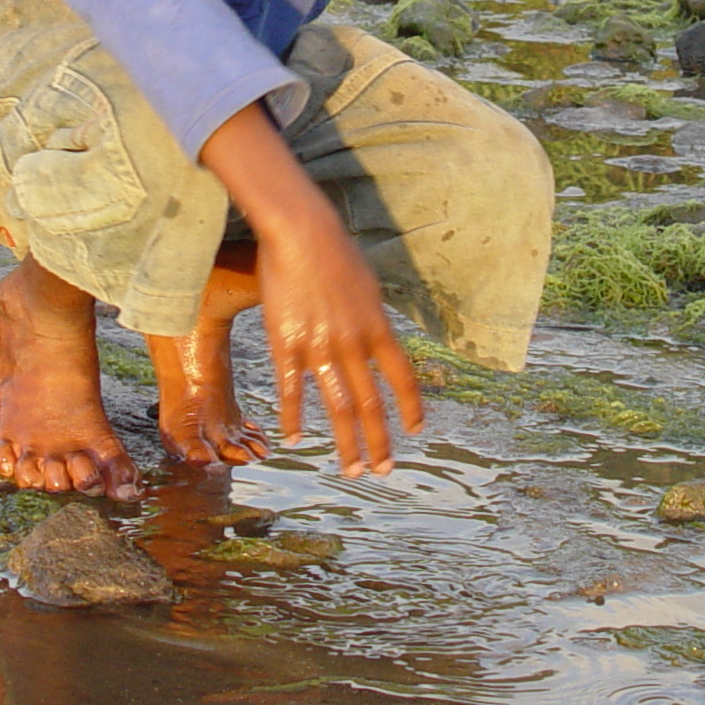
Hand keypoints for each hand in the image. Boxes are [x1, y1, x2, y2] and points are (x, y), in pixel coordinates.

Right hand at [199, 103, 424, 476]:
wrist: (301, 233)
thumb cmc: (335, 251)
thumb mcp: (367, 285)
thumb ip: (373, 318)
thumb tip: (379, 335)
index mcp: (378, 328)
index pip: (403, 378)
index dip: (411, 408)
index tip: (416, 431)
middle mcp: (354, 344)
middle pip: (372, 404)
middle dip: (380, 442)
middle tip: (384, 471)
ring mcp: (320, 347)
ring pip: (339, 406)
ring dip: (346, 443)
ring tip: (352, 471)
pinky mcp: (287, 344)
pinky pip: (293, 389)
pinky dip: (294, 417)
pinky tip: (295, 440)